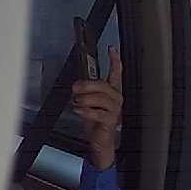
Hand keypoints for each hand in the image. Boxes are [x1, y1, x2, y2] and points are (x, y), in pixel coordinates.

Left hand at [71, 45, 122, 170]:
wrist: (100, 141)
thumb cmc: (95, 121)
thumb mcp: (88, 102)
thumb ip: (86, 91)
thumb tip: (77, 84)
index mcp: (111, 92)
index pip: (116, 73)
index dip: (115, 60)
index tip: (112, 48)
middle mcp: (115, 99)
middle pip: (103, 85)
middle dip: (87, 85)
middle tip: (75, 88)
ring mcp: (115, 110)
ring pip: (100, 98)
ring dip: (84, 100)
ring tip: (77, 104)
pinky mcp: (110, 120)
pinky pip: (97, 112)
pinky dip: (85, 111)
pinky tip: (79, 111)